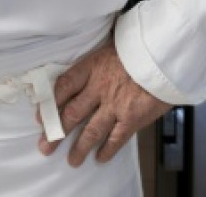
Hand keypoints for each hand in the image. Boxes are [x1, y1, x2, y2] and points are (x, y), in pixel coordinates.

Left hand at [41, 39, 171, 165]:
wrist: (164, 54)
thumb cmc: (139, 47)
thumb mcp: (112, 45)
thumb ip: (98, 60)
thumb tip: (88, 67)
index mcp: (92, 66)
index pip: (63, 86)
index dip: (50, 103)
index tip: (41, 116)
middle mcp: (99, 87)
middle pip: (72, 112)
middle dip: (57, 132)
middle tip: (46, 145)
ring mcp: (115, 104)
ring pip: (91, 131)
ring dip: (80, 147)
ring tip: (72, 160)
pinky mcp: (132, 117)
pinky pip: (116, 138)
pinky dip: (107, 150)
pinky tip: (100, 158)